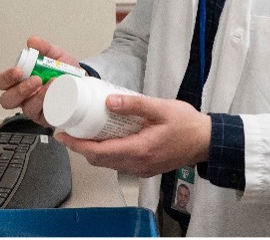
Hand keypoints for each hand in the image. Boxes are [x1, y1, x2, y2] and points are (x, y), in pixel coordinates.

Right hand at [0, 36, 80, 126]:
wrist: (83, 83)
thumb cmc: (64, 71)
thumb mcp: (55, 56)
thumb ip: (44, 48)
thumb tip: (32, 42)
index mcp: (20, 81)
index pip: (3, 82)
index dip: (7, 78)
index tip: (19, 70)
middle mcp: (24, 97)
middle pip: (7, 100)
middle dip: (19, 90)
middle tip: (35, 80)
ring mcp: (34, 109)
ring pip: (27, 109)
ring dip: (38, 97)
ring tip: (51, 84)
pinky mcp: (47, 118)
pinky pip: (44, 115)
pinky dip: (50, 104)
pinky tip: (57, 94)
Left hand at [55, 94, 211, 176]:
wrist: (207, 141)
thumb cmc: (187, 125)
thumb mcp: (161, 108)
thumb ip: (135, 104)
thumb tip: (108, 100)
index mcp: (139, 150)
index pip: (99, 153)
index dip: (77, 145)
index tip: (62, 135)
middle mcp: (138, 164)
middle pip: (100, 161)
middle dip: (81, 148)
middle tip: (69, 131)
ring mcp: (142, 168)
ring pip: (109, 163)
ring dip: (93, 151)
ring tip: (83, 133)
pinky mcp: (146, 167)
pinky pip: (120, 163)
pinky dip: (107, 153)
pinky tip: (105, 138)